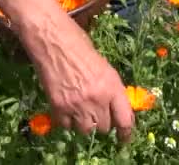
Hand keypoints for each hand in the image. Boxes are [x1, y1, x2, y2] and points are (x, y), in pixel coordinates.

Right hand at [28, 17, 134, 141]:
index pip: (124, 120)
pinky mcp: (58, 107)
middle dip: (102, 122)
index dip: (125, 133)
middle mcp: (97, 99)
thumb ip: (111, 90)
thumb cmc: (80, 46)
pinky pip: (67, 126)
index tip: (124, 139)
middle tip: (96, 111)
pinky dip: (68, 120)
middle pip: (104, 128)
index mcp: (112, 86)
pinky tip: (67, 106)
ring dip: (85, 123)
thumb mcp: (104, 67)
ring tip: (80, 108)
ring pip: (86, 130)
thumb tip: (116, 110)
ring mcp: (77, 105)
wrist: (53, 41)